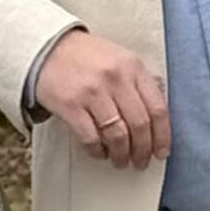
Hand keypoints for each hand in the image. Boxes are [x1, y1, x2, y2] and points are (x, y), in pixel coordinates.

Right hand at [35, 30, 170, 169]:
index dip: (162, 136)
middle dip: (143, 150)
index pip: (158, 108)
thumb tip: (156, 118)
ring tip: (121, 161)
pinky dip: (98, 150)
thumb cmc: (86, 57)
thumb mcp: (120, 58)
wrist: (47, 48)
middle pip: (139, 125)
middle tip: (141, 162)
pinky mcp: (70, 105)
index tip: (161, 152)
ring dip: (122, 154)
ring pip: (117, 135)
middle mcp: (115, 78)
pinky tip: (100, 152)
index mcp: (132, 67)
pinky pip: (91, 137)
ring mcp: (92, 92)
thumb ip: (138, 83)